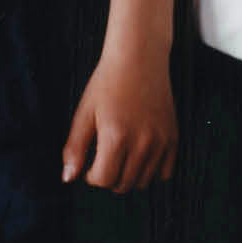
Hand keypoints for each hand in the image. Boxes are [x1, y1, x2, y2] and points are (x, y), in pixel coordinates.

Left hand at [62, 43, 178, 192]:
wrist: (139, 58)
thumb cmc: (108, 83)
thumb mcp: (84, 113)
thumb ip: (75, 147)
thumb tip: (68, 178)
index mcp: (116, 137)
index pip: (103, 180)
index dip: (91, 176)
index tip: (89, 163)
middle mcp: (142, 143)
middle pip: (122, 185)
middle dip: (108, 178)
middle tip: (103, 159)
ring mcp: (161, 142)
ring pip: (143, 182)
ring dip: (128, 176)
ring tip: (120, 156)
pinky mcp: (173, 137)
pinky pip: (165, 173)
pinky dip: (151, 171)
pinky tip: (139, 155)